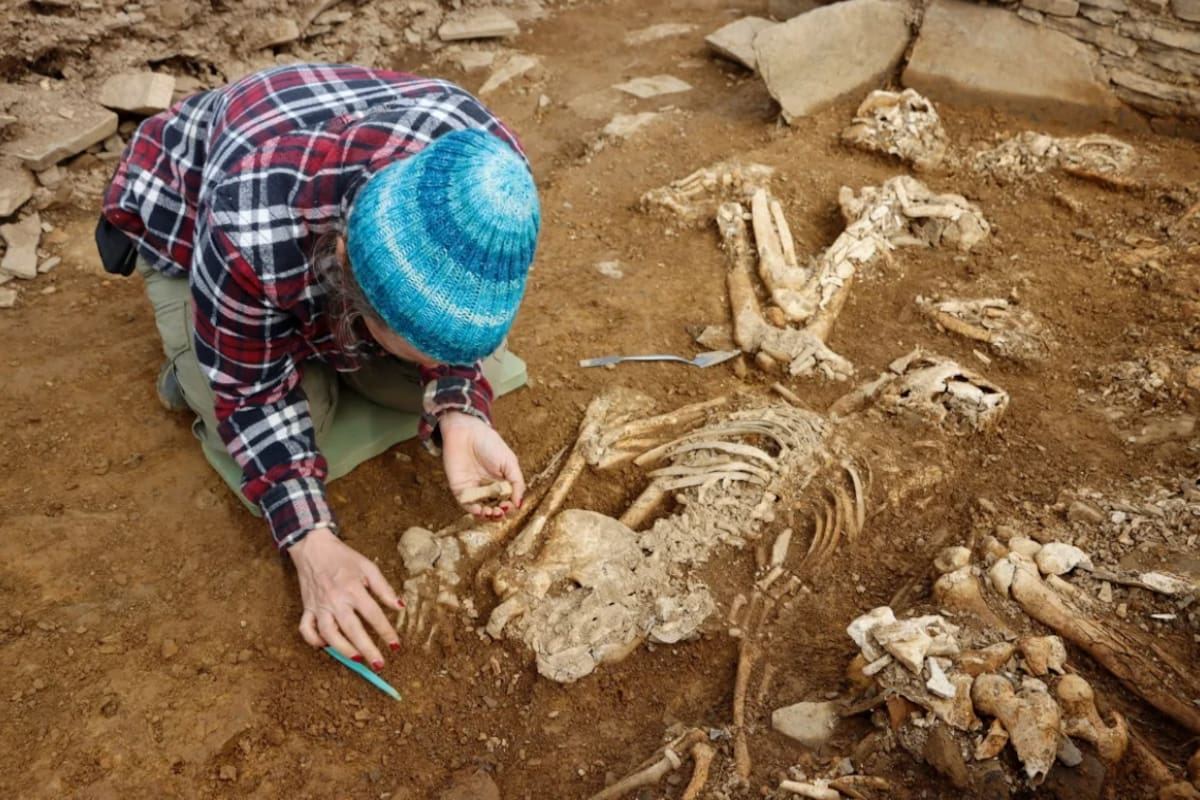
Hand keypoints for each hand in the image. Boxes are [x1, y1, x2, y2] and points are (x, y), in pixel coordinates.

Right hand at [289, 527, 401, 669]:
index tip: (395, 645)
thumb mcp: (368, 568)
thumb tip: (399, 606)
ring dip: (343, 649)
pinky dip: (314, 641)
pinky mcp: (307, 608)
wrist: (313, 548)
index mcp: (352, 588)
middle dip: (367, 649)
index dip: (385, 631)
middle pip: (352, 629)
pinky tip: (326, 646)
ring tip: (357, 658)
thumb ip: (384, 588)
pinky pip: (306, 630)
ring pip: (329, 634)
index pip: (372, 614)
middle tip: (379, 664)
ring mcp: (319, 606)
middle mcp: (335, 600)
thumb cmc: (344, 558)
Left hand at [440, 411, 525, 518]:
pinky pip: (466, 504)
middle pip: (495, 509)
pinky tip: (479, 509)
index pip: (507, 502)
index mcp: (502, 483)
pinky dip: (473, 510)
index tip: (510, 506)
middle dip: (498, 514)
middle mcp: (488, 489)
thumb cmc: (490, 443)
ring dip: (487, 516)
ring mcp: (474, 490)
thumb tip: (519, 504)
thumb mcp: (509, 462)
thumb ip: (517, 483)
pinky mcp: (460, 489)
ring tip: (491, 512)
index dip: (509, 508)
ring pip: (481, 510)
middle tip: (500, 510)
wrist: (466, 432)